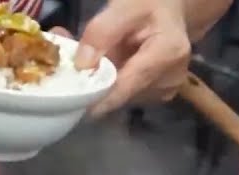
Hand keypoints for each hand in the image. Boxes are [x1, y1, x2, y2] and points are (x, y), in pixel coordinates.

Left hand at [73, 0, 232, 115]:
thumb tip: (82, 65)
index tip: (70, 101)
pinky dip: (110, 85)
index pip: (126, 85)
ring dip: (101, 85)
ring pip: (120, 97)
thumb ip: (102, 33)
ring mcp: (165, 90)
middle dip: (94, 86)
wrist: (168, 11)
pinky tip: (105, 70)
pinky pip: (125, 95)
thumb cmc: (148, 5)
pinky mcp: (156, 95)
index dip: (96, 96)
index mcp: (169, 53)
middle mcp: (171, 79)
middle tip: (67, 72)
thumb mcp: (124, 7)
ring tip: (88, 65)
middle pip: (121, 94)